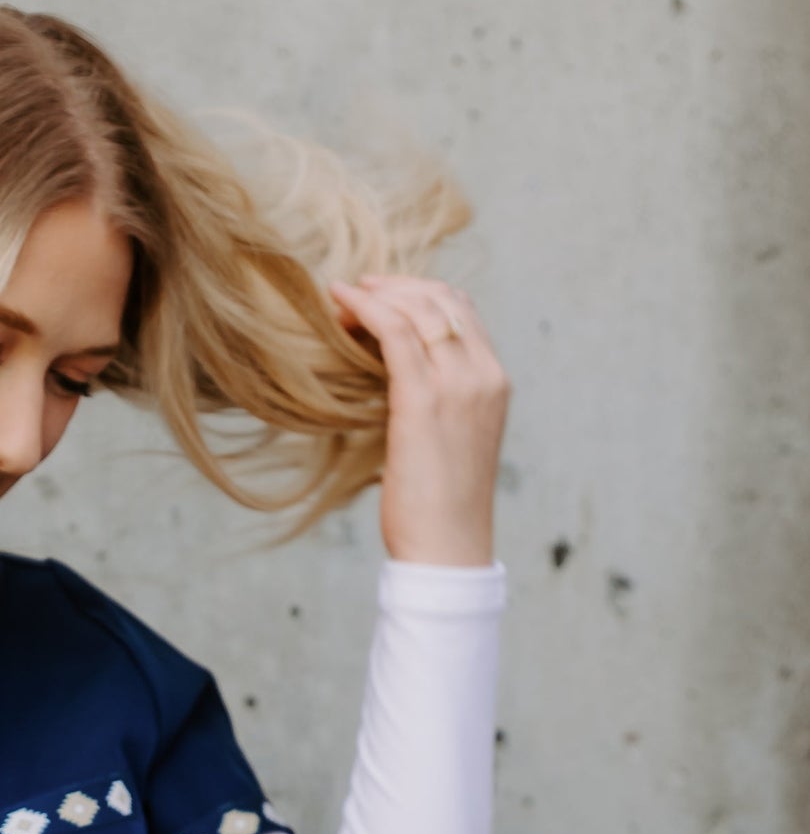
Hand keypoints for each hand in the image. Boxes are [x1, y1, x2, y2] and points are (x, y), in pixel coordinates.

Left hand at [328, 275, 509, 568]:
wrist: (448, 546)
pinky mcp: (424, 400)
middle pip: (443, 299)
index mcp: (494, 381)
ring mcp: (459, 385)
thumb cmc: (439, 506)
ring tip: (341, 301)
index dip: (419, 293)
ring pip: (419, 308)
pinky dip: (366, 309)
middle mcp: (484, 375)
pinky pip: (395, 332)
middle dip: (396, 286)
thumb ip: (436, 403)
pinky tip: (339, 303)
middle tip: (355, 292)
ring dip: (377, 294)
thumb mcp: (448, 440)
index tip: (380, 296)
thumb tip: (392, 384)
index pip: (462, 311)